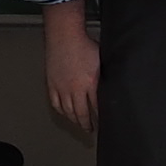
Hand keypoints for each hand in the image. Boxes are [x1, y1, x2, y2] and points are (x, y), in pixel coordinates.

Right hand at [40, 0, 98, 138]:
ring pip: (68, 111)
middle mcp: (74, 89)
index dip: (101, 118)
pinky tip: (65, 114)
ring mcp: (61, 87)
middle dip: (87, 124)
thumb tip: (113, 87)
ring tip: (80, 125)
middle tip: (91, 130)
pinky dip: (62, 111)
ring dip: (75, 120)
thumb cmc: (84, 44)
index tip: (105, 125)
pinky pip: (56, 103)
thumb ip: (106, 78)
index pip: (97, 108)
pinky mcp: (51, 84)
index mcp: (90, 84)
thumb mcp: (102, 62)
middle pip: (81, 114)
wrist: (64, 35)